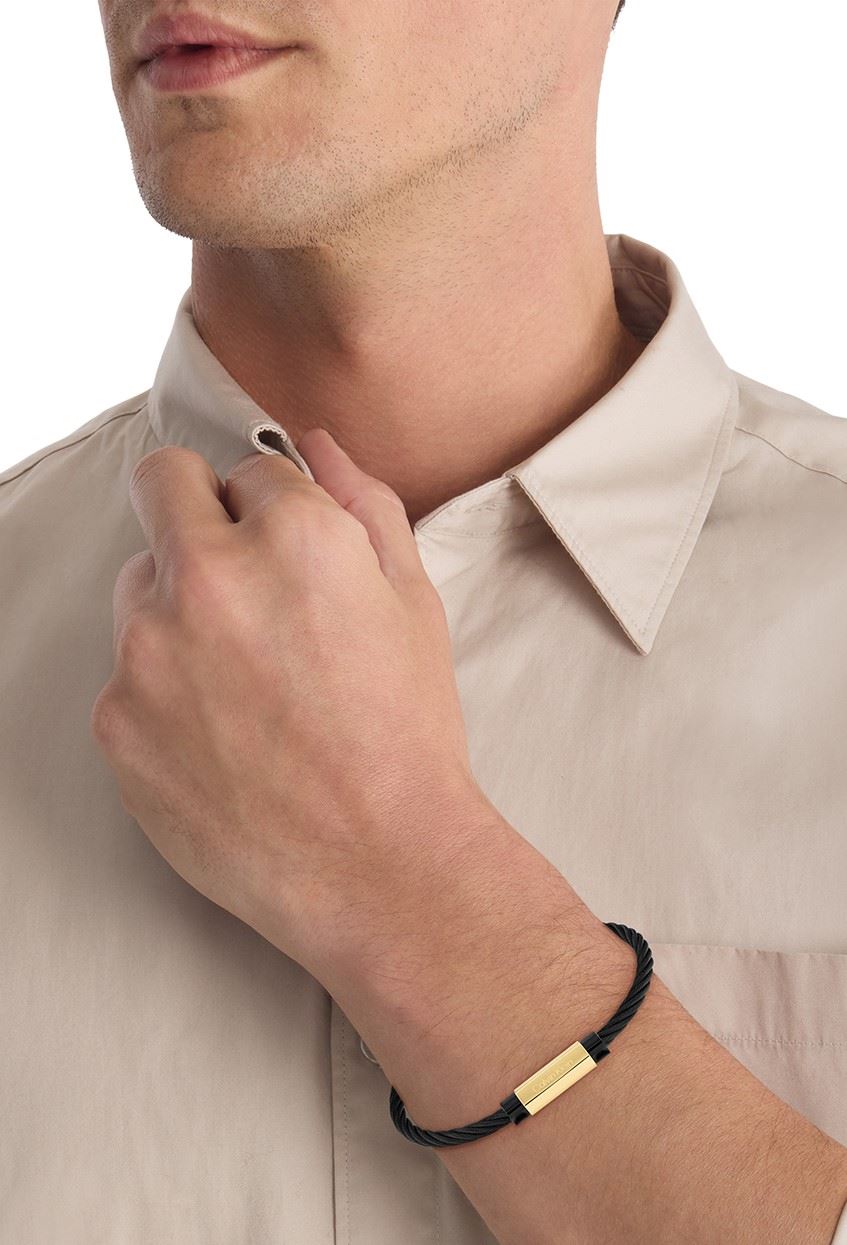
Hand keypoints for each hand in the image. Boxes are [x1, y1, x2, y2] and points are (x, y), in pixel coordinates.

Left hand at [90, 429, 495, 984]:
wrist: (376, 864)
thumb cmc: (406, 735)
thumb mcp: (413, 604)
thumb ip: (364, 503)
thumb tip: (317, 443)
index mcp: (294, 536)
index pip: (251, 467)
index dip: (277, 511)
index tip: (291, 556)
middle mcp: (209, 576)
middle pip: (164, 484)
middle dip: (199, 509)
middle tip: (244, 577)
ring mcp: (149, 649)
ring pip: (140, 581)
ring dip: (180, 604)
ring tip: (244, 678)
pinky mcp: (115, 717)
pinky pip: (126, 669)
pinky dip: (164, 686)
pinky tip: (221, 732)